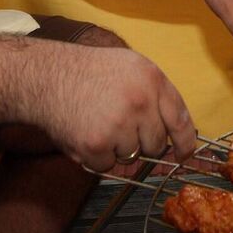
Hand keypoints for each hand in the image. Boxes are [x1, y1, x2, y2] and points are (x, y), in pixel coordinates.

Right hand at [26, 44, 195, 171]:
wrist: (47, 76)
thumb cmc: (89, 71)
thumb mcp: (131, 66)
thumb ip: (156, 94)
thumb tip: (175, 132)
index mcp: (152, 79)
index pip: (181, 119)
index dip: (186, 143)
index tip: (184, 155)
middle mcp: (140, 102)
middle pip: (156, 144)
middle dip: (142, 142)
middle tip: (119, 125)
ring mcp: (119, 125)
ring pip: (132, 156)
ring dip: (117, 148)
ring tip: (98, 123)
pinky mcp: (97, 145)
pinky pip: (108, 166)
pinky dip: (97, 157)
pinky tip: (86, 133)